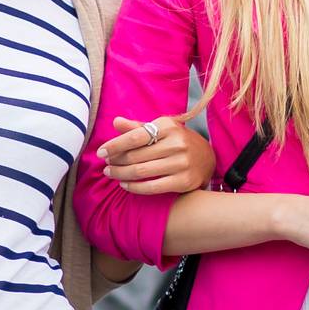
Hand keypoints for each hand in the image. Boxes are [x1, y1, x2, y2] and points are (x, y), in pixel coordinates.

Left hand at [98, 115, 215, 195]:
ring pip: (141, 172)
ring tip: (111, 174)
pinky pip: (152, 187)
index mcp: (168, 126)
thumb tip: (115, 122)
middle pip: (136, 156)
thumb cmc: (178, 141)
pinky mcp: (183, 181)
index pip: (135, 136)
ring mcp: (181, 163)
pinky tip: (125, 185)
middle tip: (106, 165)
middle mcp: (176, 143)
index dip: (115, 145)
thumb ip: (137, 127)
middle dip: (116, 161)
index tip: (101, 152)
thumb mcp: (161, 129)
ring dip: (121, 174)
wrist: (207, 158)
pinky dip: (134, 187)